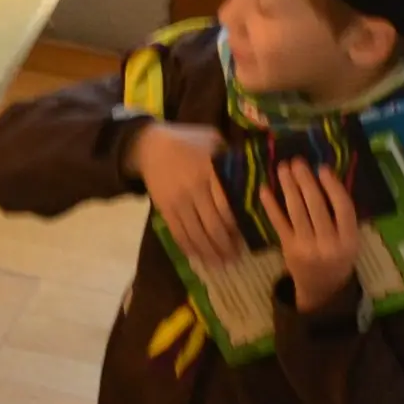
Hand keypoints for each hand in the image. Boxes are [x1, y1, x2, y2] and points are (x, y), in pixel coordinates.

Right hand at [130, 123, 239, 264]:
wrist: (149, 145)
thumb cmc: (187, 141)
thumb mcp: (212, 139)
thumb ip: (231, 156)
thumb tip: (254, 172)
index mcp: (209, 172)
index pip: (227, 205)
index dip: (237, 226)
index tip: (247, 237)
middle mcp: (194, 189)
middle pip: (214, 225)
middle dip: (226, 245)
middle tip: (237, 257)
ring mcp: (178, 202)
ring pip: (197, 234)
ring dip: (210, 252)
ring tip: (221, 264)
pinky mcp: (165, 210)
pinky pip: (178, 234)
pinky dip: (190, 249)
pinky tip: (199, 258)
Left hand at [267, 158, 362, 311]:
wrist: (322, 288)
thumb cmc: (338, 256)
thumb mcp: (349, 240)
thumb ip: (342, 216)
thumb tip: (325, 176)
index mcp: (349, 241)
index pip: (343, 208)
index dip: (333, 187)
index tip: (322, 168)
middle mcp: (328, 245)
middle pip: (316, 206)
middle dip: (305, 181)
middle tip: (296, 161)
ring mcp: (306, 248)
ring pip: (296, 212)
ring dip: (288, 187)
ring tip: (282, 168)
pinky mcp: (288, 249)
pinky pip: (279, 223)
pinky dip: (271, 205)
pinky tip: (264, 190)